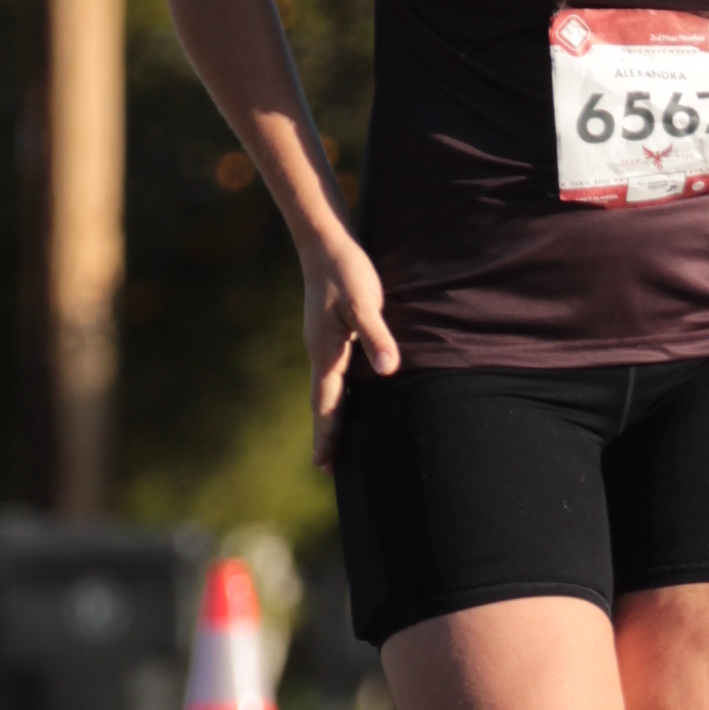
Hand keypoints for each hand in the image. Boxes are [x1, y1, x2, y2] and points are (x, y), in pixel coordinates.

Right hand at [302, 230, 400, 468]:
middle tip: (326, 466)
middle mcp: (320, 352)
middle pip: (322, 401)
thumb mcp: (365, 301)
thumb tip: (387, 370)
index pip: (325, 402)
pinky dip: (337, 393)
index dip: (327, 434)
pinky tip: (346, 397)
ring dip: (331, 415)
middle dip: (326, 433)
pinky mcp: (330, 333)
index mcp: (326, 351)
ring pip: (326, 388)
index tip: (323, 464)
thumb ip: (377, 336)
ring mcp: (323, 343)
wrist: (325, 243)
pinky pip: (333, 372)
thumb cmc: (346, 271)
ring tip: (335, 440)